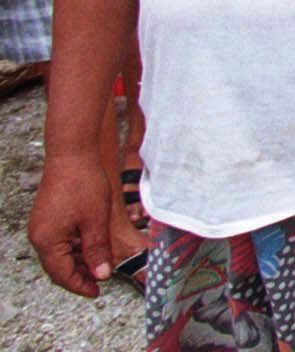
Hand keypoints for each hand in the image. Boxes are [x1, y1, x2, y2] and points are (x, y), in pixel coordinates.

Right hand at [28, 154, 113, 297]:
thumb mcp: (96, 221)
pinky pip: (60, 240)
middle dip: (79, 275)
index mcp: (47, 241)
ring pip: (60, 254)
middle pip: (58, 267)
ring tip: (101, 264)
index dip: (80, 285)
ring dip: (79, 260)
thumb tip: (102, 274)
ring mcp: (42, 226)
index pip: (62, 275)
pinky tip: (93, 246)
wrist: (73, 154)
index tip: (97, 292)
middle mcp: (39, 236)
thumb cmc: (83, 183)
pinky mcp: (48, 217)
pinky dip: (76, 247)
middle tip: (100, 281)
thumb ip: (97, 250)